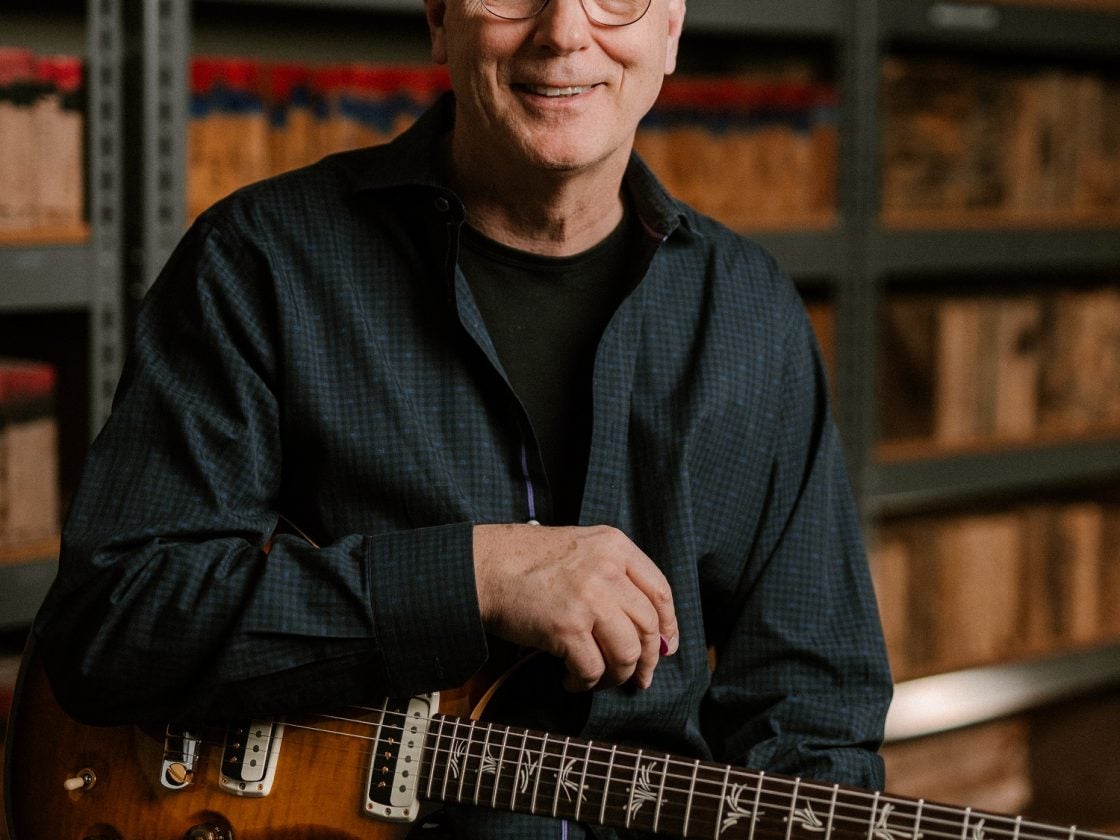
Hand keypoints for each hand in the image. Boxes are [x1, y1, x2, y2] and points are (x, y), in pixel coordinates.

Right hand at [472, 523, 678, 691]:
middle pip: (649, 626)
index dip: (668, 626)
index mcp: (615, 546)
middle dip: (648, 659)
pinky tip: (570, 680)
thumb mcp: (581, 548)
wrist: (484, 567)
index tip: (665, 646)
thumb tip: (648, 626)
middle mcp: (608, 569)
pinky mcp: (567, 627)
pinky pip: (592, 669)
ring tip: (598, 679)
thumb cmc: (527, 561)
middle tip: (638, 678)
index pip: (660, 591)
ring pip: (627, 653)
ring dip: (616, 675)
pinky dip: (584, 683)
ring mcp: (589, 598)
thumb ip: (614, 574)